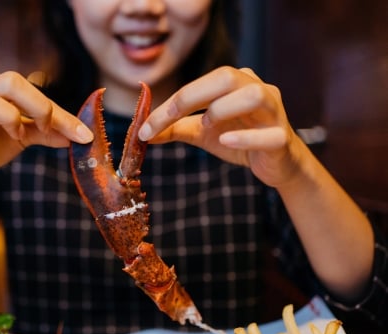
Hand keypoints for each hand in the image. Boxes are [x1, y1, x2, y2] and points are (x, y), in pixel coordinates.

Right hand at [0, 71, 92, 197]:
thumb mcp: (24, 136)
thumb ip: (48, 132)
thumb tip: (81, 135)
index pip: (31, 89)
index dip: (59, 113)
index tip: (82, 134)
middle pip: (9, 81)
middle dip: (37, 106)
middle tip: (45, 129)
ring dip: (7, 117)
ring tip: (16, 135)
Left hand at [138, 66, 305, 187]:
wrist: (274, 165)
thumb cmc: (239, 140)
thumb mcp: (202, 132)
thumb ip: (176, 128)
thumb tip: (143, 132)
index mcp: (236, 84)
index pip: (201, 84)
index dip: (171, 102)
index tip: (145, 126)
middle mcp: (257, 89)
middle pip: (227, 77)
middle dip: (191, 96)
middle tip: (168, 119)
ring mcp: (274, 112)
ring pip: (254, 96)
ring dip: (223, 109)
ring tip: (208, 125)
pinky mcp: (281, 139)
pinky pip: (269, 134)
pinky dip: (246, 137)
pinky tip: (226, 140)